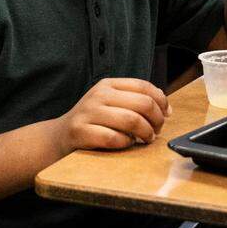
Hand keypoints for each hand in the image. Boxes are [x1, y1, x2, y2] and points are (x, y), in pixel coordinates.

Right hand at [52, 78, 170, 151]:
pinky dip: (126, 143)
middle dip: (157, 120)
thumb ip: (134, 100)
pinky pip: (114, 138)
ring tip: (146, 139)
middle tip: (157, 130)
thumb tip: (166, 108)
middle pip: (142, 103)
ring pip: (131, 120)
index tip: (166, 114)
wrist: (60, 136)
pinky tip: (127, 143)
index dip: (161, 101)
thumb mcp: (111, 103)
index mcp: (108, 85)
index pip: (144, 86)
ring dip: (145, 133)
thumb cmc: (93, 121)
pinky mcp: (81, 131)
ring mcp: (88, 112)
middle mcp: (98, 95)